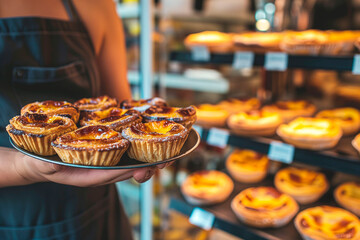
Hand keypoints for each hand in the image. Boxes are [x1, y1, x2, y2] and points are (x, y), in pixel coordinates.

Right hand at [13, 151, 165, 186]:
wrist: (40, 160)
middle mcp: (101, 171)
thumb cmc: (42, 163)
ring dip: (148, 157)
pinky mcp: (105, 154)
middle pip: (128, 171)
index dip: (131, 171)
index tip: (148, 167)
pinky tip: (149, 139)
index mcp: (88, 176)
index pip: (113, 174)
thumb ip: (46, 165)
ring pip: (130, 163)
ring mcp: (105, 163)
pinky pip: (125, 154)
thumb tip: (50, 164)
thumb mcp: (41, 164)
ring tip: (168, 151)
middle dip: (148, 166)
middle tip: (167, 160)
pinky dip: (138, 148)